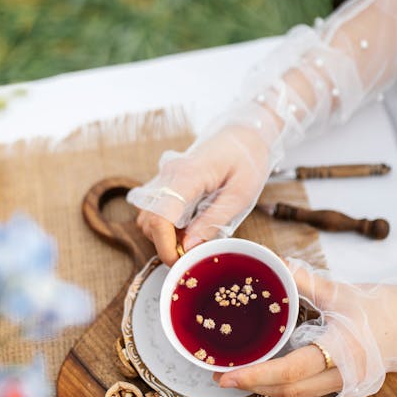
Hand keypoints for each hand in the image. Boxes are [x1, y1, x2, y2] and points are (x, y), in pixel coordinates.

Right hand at [128, 124, 271, 264]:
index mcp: (187, 175)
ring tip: (195, 239)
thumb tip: (187, 248)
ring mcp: (165, 176)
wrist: (245, 133)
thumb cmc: (248, 159)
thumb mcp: (240, 195)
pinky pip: (156, 209)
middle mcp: (168, 174)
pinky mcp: (167, 181)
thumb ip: (213, 222)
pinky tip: (190, 227)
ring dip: (165, 235)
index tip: (180, 263)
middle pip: (149, 221)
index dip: (165, 247)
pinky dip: (168, 225)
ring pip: (148, 217)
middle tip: (194, 252)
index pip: (160, 217)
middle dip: (166, 244)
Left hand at [214, 260, 396, 396]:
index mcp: (341, 353)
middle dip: (253, 385)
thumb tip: (275, 265)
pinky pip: (309, 390)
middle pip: (288, 390)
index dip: (255, 375)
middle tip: (223, 375)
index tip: (227, 375)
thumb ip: (304, 281)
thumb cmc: (386, 307)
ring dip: (268, 387)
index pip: (289, 372)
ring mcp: (345, 385)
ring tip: (241, 373)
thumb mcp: (341, 292)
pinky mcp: (346, 384)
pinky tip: (270, 371)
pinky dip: (285, 383)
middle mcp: (342, 377)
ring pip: (298, 395)